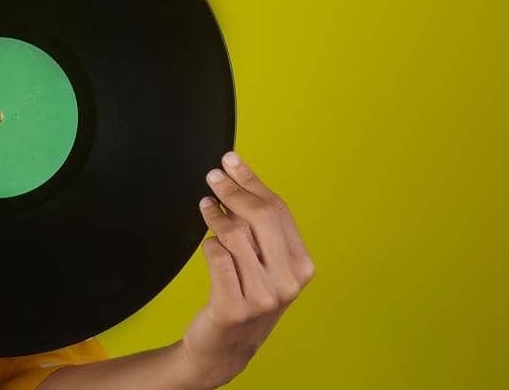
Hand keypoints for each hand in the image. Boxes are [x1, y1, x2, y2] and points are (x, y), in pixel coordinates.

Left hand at [174, 151, 314, 388]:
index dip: (251, 181)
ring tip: (206, 208)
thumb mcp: (262, 260)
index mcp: (302, 265)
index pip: (277, 210)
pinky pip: (217, 257)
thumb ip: (257, 222)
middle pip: (260, 217)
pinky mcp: (234, 308)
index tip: (230, 161)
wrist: (226, 346)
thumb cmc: (244, 293)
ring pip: (236, 235)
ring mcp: (263, 297)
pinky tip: (208, 245)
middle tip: (212, 177)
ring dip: (216, 216)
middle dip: (232, 190)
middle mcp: (288, 282)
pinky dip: (209, 245)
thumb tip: (235, 167)